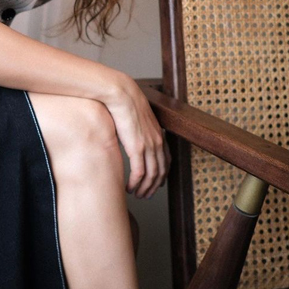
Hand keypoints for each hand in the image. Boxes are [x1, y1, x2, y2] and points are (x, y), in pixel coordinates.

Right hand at [100, 74, 170, 197]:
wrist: (121, 93)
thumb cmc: (124, 102)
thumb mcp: (136, 119)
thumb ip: (137, 131)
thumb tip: (130, 138)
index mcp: (158, 134)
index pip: (166, 161)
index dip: (162, 175)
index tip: (156, 183)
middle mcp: (157, 141)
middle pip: (161, 172)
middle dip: (154, 187)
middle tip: (146, 196)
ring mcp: (149, 145)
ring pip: (151, 176)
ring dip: (145, 189)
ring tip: (137, 195)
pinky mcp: (137, 148)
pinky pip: (139, 173)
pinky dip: (136, 184)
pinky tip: (129, 188)